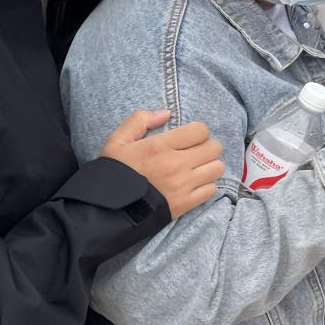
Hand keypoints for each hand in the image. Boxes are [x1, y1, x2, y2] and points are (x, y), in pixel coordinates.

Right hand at [101, 110, 224, 219]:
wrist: (107, 211)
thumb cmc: (113, 173)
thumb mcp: (117, 141)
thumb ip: (139, 121)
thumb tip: (166, 113)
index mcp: (160, 147)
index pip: (201, 130)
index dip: (197, 132)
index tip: (188, 138)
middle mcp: (176, 164)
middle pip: (214, 147)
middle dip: (206, 147)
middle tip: (194, 152)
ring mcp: (183, 185)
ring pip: (217, 168)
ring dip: (209, 166)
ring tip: (196, 168)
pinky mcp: (185, 204)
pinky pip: (212, 190)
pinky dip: (206, 186)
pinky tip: (193, 185)